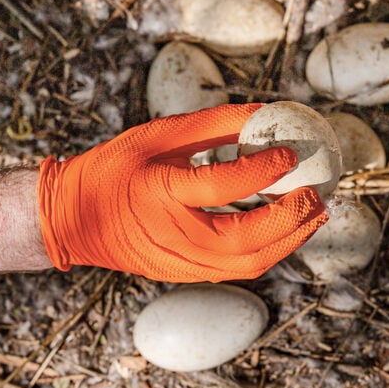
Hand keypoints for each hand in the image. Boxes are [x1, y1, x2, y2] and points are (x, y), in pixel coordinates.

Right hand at [37, 104, 327, 281]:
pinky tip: (285, 230)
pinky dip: (267, 250)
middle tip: (316, 194)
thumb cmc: (115, 169)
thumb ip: (212, 124)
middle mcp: (172, 236)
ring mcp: (179, 263)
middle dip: (290, 219)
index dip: (263, 170)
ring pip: (248, 264)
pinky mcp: (184, 275)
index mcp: (158, 193)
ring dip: (288, 241)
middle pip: (246, 241)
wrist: (72, 220)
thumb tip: (264, 112)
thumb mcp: (158, 134)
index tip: (290, 152)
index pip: (222, 186)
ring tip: (314, 214)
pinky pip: (237, 269)